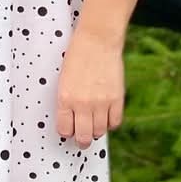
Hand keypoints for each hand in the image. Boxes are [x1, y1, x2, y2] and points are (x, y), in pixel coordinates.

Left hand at [55, 30, 124, 146]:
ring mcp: (101, 103)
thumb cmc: (78, 56)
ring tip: (94, 126)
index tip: (68, 131)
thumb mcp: (64, 79)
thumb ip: (68, 99)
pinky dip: (110, 123)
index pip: (64, 129)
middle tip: (82, 139)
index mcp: (65, 98)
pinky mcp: (116, 99)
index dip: (66, 132)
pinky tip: (107, 117)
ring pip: (99, 131)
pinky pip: (115, 122)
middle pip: (83, 136)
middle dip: (81, 140)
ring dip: (96, 131)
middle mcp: (83, 104)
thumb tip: (72, 118)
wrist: (97, 41)